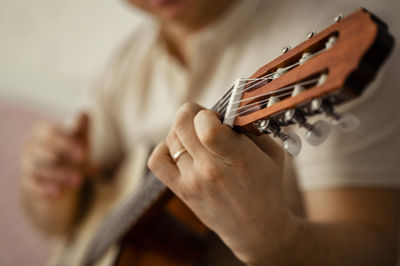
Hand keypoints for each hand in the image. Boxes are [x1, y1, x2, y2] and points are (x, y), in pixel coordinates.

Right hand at [21, 113, 89, 198]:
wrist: (57, 179)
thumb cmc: (69, 154)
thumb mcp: (78, 142)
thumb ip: (81, 130)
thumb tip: (85, 112)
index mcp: (43, 132)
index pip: (51, 133)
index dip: (66, 141)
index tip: (84, 151)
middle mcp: (31, 147)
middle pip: (42, 149)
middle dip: (63, 154)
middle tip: (83, 160)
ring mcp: (27, 165)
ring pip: (39, 168)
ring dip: (59, 174)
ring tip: (79, 179)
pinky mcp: (27, 183)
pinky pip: (32, 185)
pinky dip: (44, 188)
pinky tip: (57, 192)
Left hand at [148, 103, 296, 263]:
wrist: (258, 230)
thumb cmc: (268, 189)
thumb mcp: (273, 154)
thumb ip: (252, 129)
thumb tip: (230, 110)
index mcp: (237, 158)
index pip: (205, 126)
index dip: (206, 113)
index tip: (217, 116)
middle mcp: (210, 169)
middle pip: (182, 124)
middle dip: (192, 111)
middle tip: (204, 118)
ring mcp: (192, 181)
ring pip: (171, 139)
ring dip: (181, 129)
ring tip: (196, 135)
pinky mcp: (182, 191)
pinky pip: (157, 161)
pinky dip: (163, 148)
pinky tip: (180, 149)